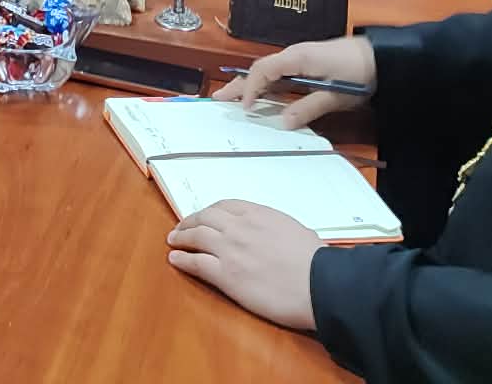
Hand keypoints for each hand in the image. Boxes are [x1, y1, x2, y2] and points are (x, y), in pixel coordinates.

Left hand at [167, 201, 321, 330]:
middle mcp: (239, 227)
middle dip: (190, 221)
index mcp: (258, 214)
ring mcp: (229, 249)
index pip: (225, 206)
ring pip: (196, 236)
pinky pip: (196, 262)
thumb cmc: (316, 261)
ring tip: (173, 240)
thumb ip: (280, 229)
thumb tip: (282, 235)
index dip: (210, 211)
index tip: (204, 216)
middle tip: (181, 227)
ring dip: (181, 237)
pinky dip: (182, 259)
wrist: (319, 284)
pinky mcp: (225, 274)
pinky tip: (174, 259)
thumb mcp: (298, 231)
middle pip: (205, 218)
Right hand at [213, 36, 375, 129]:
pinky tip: (262, 96)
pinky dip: (266, 84)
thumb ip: (308, 107)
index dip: (250, 89)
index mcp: (297, 58)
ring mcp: (300, 58)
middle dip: (239, 85)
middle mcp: (294, 55)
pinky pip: (279, 73)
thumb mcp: (335, 94)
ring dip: (250, 85)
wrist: (383, 58)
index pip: (263, 71)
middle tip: (218, 99)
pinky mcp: (308, 62)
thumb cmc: (359, 74)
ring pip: (268, 71)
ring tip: (232, 98)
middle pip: (260, 69)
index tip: (244, 108)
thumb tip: (283, 122)